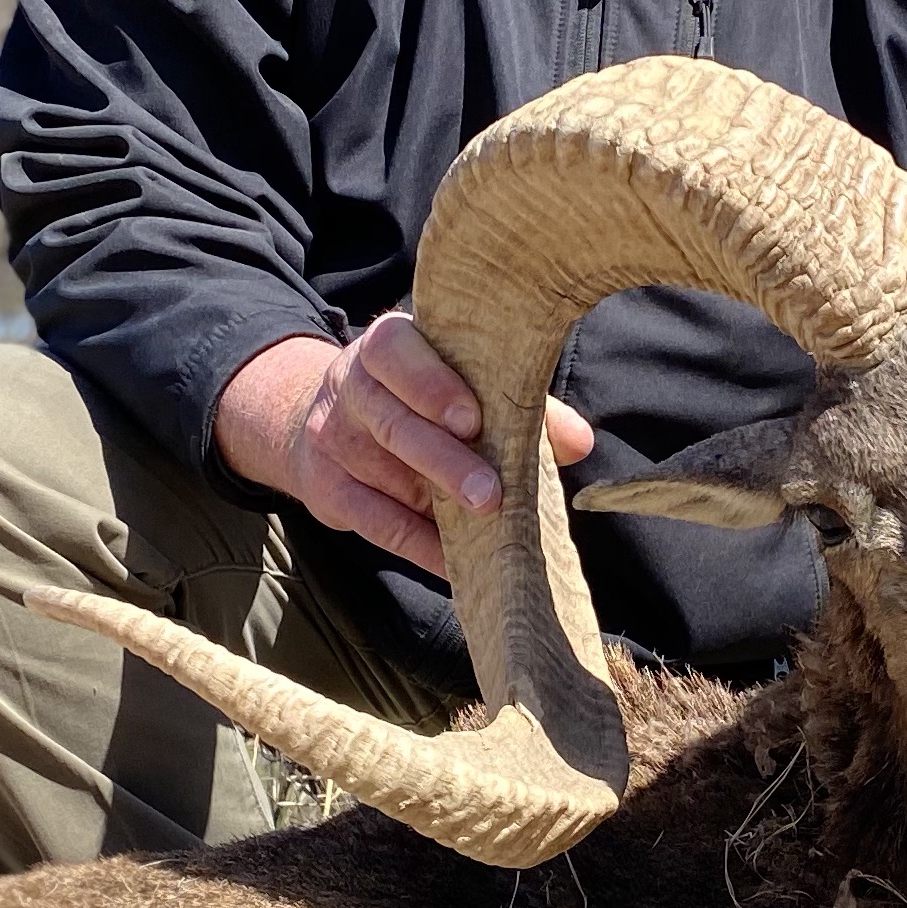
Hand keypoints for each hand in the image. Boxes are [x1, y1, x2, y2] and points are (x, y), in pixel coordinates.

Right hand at [214, 314, 598, 579]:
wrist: (333, 421)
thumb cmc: (420, 397)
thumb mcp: (464, 384)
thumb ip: (519, 405)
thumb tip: (580, 442)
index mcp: (386, 346)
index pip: (394, 351)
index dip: (431, 384)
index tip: (473, 419)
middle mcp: (349, 385)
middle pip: (392, 422)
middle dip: (443, 461)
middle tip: (490, 494)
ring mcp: (330, 438)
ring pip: (380, 474)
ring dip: (435, 506)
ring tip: (485, 529)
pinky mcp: (326, 488)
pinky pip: (374, 523)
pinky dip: (419, 546)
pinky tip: (455, 561)